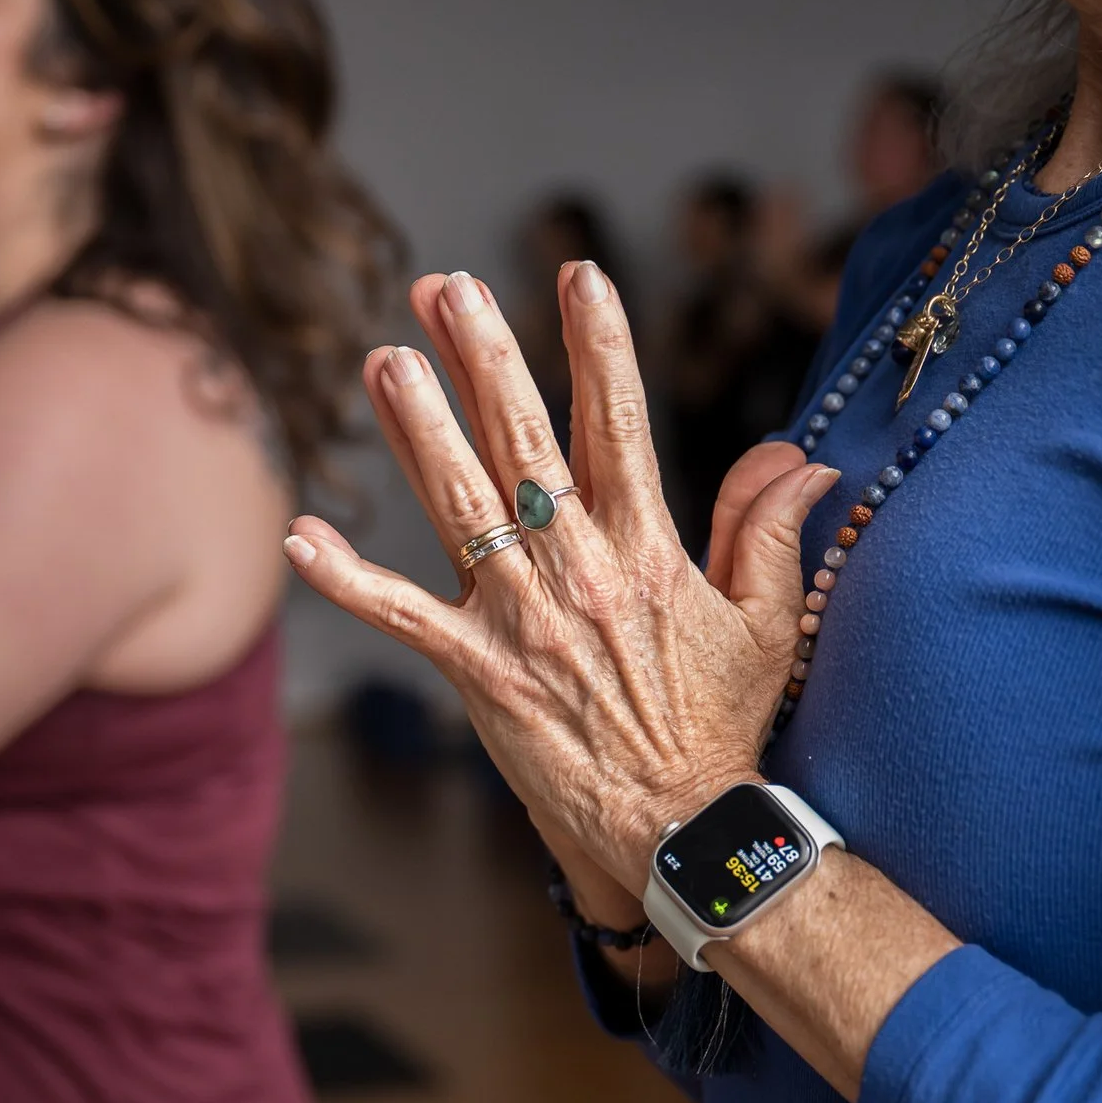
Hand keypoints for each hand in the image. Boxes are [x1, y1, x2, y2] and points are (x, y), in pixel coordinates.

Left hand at [283, 263, 840, 884]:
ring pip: (459, 503)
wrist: (678, 828)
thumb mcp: (764, 620)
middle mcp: (577, 569)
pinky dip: (347, 579)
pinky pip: (400, 616)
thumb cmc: (718, 726)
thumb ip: (769, 529)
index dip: (598, 345)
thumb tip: (799, 456)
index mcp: (647, 549)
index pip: (619, 424)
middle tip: (446, 287)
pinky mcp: (478, 672)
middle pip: (522, 442)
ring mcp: (521, 619)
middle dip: (485, 357)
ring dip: (417, 429)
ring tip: (384, 360)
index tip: (577, 274)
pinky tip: (301, 535)